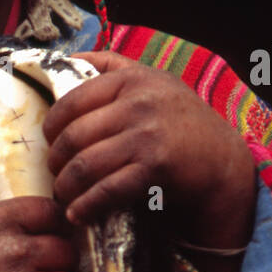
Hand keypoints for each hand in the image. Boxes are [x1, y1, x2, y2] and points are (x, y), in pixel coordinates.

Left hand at [42, 50, 256, 248]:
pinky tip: (76, 214)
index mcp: (131, 79)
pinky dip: (85, 206)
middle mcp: (139, 103)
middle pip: (73, 135)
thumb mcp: (152, 81)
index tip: (50, 140)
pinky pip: (107, 190)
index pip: (72, 100)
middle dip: (55, 160)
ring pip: (85, 164)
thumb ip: (113, 67)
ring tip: (63, 194)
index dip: (52, 124)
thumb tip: (68, 57)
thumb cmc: (178, 120)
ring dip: (66, 186)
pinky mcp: (155, 168)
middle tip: (55, 172)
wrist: (221, 160)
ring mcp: (148, 135)